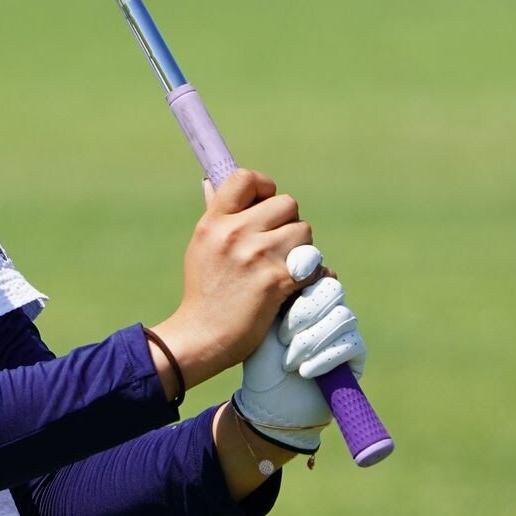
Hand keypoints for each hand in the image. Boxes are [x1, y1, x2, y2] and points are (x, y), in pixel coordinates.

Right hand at [148, 168, 315, 393]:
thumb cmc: (204, 293)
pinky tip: (298, 286)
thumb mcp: (201, 246)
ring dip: (303, 250)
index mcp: (214, 222)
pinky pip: (314, 264)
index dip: (265, 187)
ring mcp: (257, 256)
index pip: (246, 179)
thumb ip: (215, 216)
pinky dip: (314, 275)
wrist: (203, 336)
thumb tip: (211, 182)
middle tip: (279, 247)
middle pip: (287, 204)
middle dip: (289, 224)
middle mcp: (235, 233)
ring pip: (304, 232)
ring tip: (286, 268)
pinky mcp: (276, 281)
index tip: (266, 204)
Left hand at [233, 273, 366, 452]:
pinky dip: (325, 358)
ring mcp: (344, 328)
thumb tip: (297, 260)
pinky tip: (304, 372)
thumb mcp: (262, 322)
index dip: (303, 278)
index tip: (285, 294)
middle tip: (282, 337)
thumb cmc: (261, 361)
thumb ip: (279, 291)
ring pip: (342, 317)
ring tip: (288, 362)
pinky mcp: (357, 353)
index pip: (317, 269)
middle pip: (333, 288)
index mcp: (304, 292)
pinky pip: (351, 344)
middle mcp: (328, 306)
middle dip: (305, 312)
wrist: (269, 403)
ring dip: (311, 341)